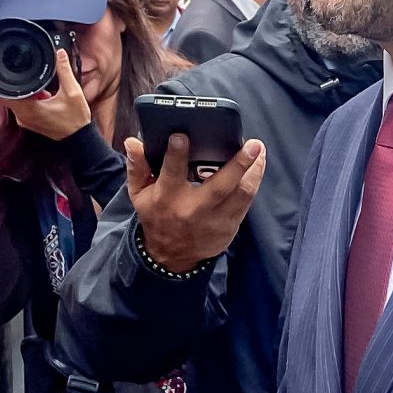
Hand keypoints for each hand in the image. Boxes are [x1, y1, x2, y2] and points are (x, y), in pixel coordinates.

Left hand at [0, 48, 91, 141]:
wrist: (79, 138)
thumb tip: (59, 53)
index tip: (5, 73)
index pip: (2, 95)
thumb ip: (64, 71)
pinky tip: (43, 96)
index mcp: (29, 108)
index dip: (0, 82)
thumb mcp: (73, 92)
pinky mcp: (28, 122)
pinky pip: (21, 106)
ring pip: (14, 100)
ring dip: (23, 92)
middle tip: (29, 77)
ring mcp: (24, 120)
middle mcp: (22, 116)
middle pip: (6, 95)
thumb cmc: (75, 119)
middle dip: (15, 84)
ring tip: (42, 89)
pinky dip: (28, 99)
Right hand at [125, 131, 264, 271]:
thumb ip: (137, 167)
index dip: (176, 154)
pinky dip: (253, 183)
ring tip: (259, 151)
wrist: (172, 256)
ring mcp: (214, 220)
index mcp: (168, 198)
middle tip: (253, 144)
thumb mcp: (139, 194)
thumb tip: (133, 142)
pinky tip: (256, 167)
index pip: (171, 173)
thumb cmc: (156, 217)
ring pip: (241, 194)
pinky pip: (246, 203)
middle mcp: (193, 209)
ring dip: (254, 171)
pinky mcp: (229, 227)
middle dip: (238, 164)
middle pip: (220, 185)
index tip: (182, 136)